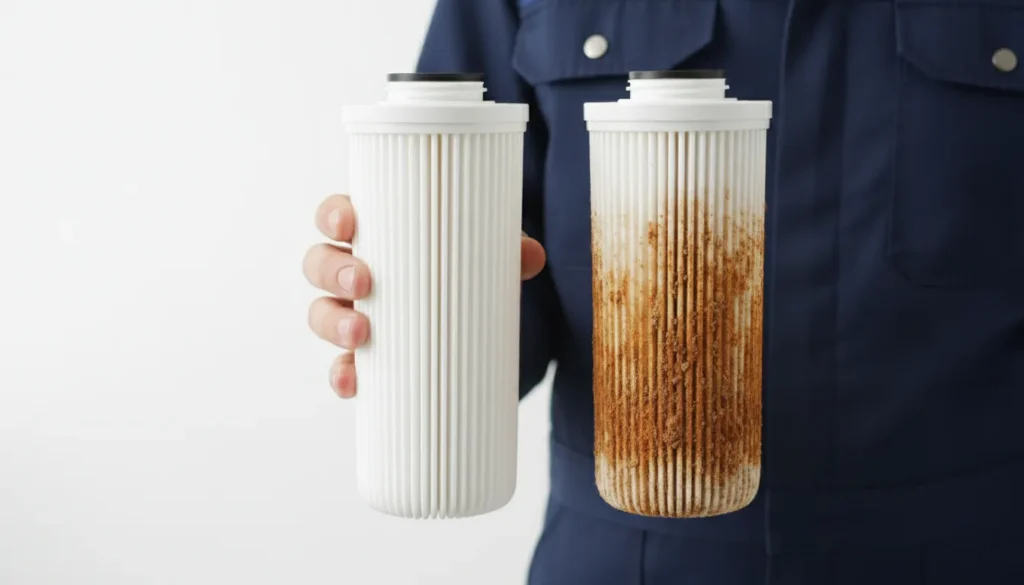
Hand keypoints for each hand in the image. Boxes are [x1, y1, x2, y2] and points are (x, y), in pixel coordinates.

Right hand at [303, 194, 546, 398]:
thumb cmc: (471, 268)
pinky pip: (344, 367)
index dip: (333, 216)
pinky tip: (352, 383)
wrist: (489, 324)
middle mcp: (357, 273)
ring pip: (323, 314)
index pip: (338, 216)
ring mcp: (358, 315)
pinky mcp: (372, 359)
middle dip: (333, 272)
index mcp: (378, 235)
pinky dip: (343, 375)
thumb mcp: (492, 253)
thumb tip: (531, 255)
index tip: (348, 223)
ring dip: (333, 322)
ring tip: (361, 333)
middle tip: (363, 282)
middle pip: (320, 264)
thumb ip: (510, 248)